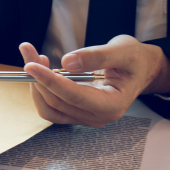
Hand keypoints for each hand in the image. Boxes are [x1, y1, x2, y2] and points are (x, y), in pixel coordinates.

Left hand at [20, 35, 169, 127]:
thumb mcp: (123, 50)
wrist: (140, 70)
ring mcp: (85, 118)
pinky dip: (42, 89)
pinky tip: (41, 70)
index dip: (50, 80)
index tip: (31, 65)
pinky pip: (51, 107)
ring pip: (49, 108)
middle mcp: (98, 117)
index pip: (73, 95)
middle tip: (29, 52)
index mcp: (112, 105)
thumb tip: (67, 62)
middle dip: (38, 77)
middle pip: (57, 102)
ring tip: (33, 59)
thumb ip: (97, 56)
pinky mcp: (76, 114)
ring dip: (36, 85)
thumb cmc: (135, 60)